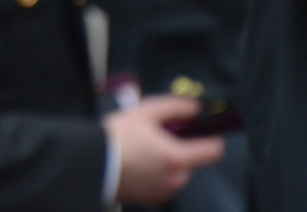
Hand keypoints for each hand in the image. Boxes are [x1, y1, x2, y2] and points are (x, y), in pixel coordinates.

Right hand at [105, 95, 225, 204]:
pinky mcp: (152, 199)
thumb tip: (194, 107)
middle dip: (180, 148)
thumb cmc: (116, 138)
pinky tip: (137, 163)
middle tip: (158, 137)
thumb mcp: (145, 112)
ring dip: (168, 162)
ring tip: (143, 150)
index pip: (214, 151)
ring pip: (177, 172)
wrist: (91, 164)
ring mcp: (164, 192)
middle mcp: (176, 179)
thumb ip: (175, 107)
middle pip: (192, 161)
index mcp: (177, 158)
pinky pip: (163, 183)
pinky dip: (156, 173)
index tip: (203, 131)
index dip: (212, 137)